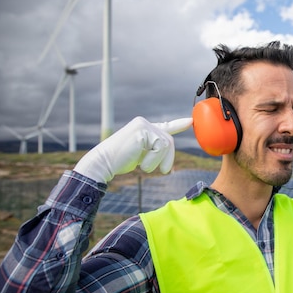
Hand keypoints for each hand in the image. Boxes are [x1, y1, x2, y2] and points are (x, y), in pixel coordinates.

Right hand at [74, 116, 191, 182]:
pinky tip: (141, 164)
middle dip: (168, 158)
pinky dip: (153, 160)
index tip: (190, 121)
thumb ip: (153, 149)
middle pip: (169, 140)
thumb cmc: (120, 161)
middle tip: (164, 171)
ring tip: (144, 166)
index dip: (179, 125)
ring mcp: (143, 125)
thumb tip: (168, 154)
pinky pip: (159, 148)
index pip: (165, 126)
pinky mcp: (142, 130)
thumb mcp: (141, 154)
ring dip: (158, 161)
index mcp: (144, 128)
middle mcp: (144, 123)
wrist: (103, 163)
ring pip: (166, 144)